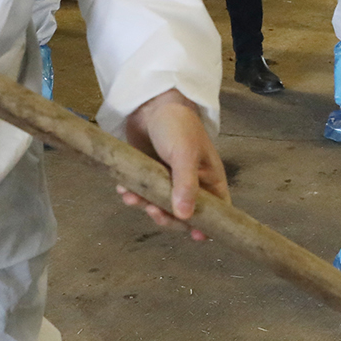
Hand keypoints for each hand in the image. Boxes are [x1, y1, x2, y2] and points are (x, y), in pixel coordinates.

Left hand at [119, 88, 228, 237]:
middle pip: (184, 215)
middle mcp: (191, 184)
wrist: (149, 103)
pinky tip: (124, 190)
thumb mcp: (184, 155)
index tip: (196, 237)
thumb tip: (185, 218)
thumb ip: (186, 185)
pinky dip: (134, 196)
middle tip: (152, 210)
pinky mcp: (149, 176)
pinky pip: (144, 194)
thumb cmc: (177, 127)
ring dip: (146, 206)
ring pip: (161, 207)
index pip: (216, 209)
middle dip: (167, 217)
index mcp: (209, 179)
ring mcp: (169, 181)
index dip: (209, 225)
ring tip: (132, 198)